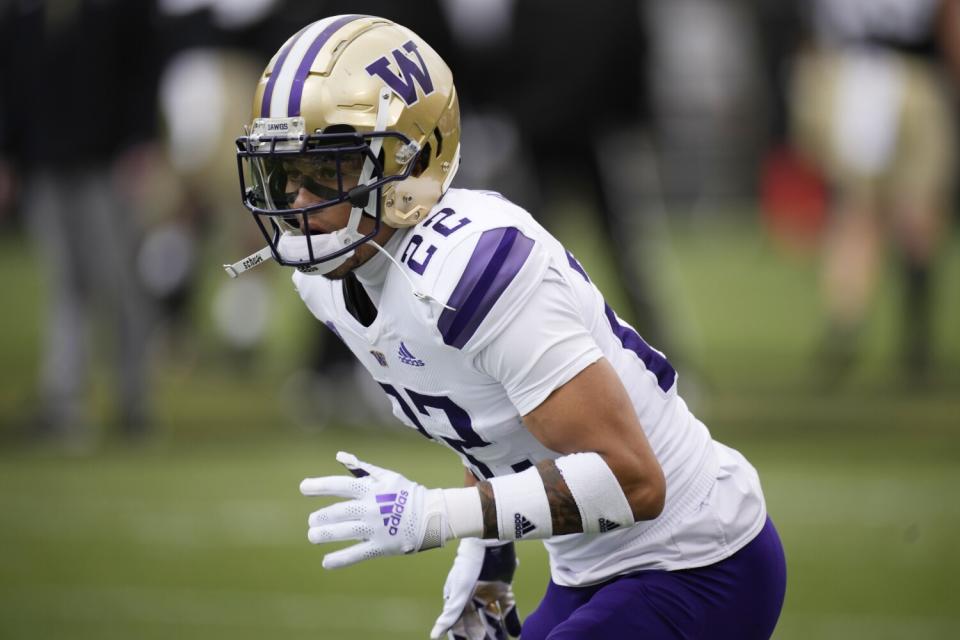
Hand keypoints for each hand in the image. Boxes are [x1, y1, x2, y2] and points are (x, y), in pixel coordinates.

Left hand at [300, 451, 447, 568]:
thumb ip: (362, 467)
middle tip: (313, 520)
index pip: (340, 485)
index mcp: (371, 489)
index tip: (303, 487)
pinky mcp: (381, 546)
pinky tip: (326, 562)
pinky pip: (357, 554)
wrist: (433, 515)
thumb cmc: (407, 493)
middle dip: (321, 516)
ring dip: (324, 534)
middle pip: (338, 512)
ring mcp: (375, 528)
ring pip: (343, 532)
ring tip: (313, 535)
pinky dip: (340, 559)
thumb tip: (340, 456)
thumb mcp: (387, 476)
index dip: (320, 486)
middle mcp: (370, 508)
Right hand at [430, 538, 521, 639]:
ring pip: (493, 619)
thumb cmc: (469, 565)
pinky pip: (508, 609)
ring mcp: (489, 594)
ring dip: (497, 632)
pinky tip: (515, 633)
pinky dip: (511, 621)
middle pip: (477, 624)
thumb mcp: (459, 592)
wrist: (490, 541)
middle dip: (482, 637)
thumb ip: (450, 614)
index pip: (459, 624)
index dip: (464, 637)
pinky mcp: (504, 589)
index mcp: (458, 599)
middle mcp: (473, 598)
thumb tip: (434, 635)